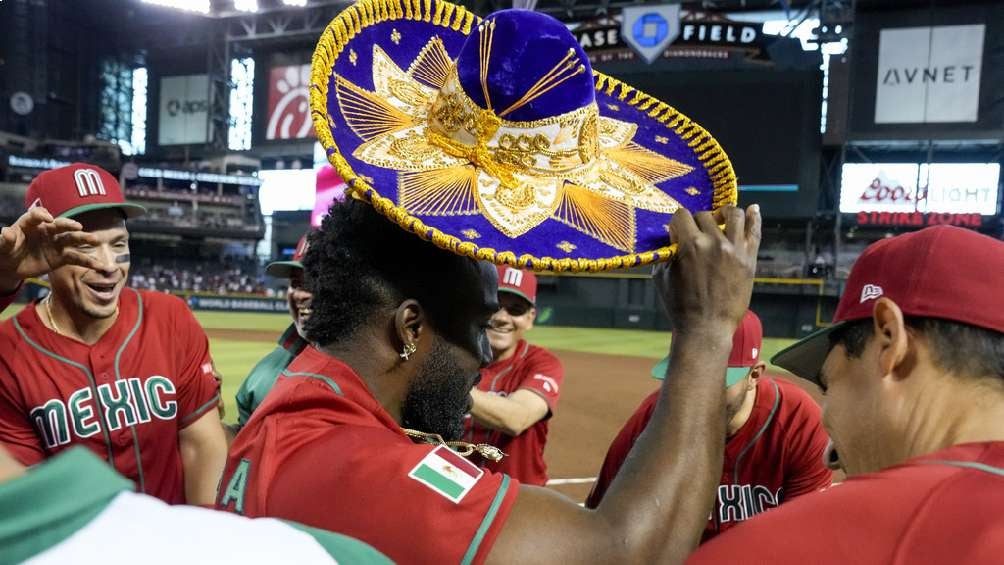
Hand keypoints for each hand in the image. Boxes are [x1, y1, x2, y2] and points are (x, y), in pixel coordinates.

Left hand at [0, 207, 102, 291]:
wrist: (11, 266)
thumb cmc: (5, 251)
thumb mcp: (2, 246)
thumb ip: (6, 240)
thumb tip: (6, 232)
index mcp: (30, 224)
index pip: (36, 215)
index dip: (42, 215)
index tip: (48, 219)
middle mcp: (46, 231)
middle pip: (59, 225)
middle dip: (69, 225)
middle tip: (78, 227)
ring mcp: (55, 243)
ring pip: (71, 239)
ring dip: (84, 239)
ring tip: (95, 240)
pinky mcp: (61, 257)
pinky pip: (76, 258)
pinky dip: (88, 262)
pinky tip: (99, 265)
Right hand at [655, 204, 760, 333]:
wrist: (706, 329)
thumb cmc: (680, 306)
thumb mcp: (662, 277)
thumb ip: (666, 253)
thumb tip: (670, 239)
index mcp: (690, 245)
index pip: (682, 215)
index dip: (677, 223)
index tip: (678, 233)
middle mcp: (714, 242)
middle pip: (705, 214)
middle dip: (697, 221)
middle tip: (697, 234)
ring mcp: (735, 249)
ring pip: (734, 214)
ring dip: (725, 212)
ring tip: (722, 218)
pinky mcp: (749, 259)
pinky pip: (755, 230)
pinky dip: (755, 217)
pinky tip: (753, 209)